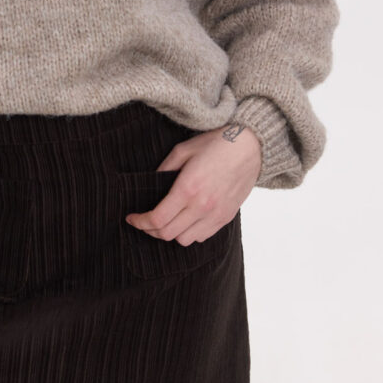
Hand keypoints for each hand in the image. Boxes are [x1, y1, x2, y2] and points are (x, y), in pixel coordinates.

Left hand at [125, 123, 262, 244]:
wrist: (250, 146)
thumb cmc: (216, 143)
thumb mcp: (183, 149)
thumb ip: (164, 169)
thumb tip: (150, 184)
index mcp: (188, 188)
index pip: (157, 219)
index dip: (140, 222)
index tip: (131, 218)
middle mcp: (202, 206)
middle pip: (167, 234)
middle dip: (150, 230)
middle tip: (143, 221)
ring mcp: (216, 214)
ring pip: (184, 240)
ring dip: (170, 233)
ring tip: (165, 221)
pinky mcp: (226, 217)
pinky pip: (202, 237)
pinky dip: (188, 234)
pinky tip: (184, 221)